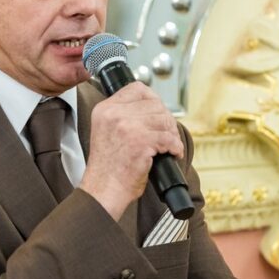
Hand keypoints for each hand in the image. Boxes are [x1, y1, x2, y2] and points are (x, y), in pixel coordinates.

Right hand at [79, 82, 183, 219]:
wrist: (103, 190)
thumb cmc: (107, 168)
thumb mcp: (106, 132)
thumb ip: (122, 116)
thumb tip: (152, 108)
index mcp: (104, 109)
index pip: (136, 89)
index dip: (153, 99)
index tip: (159, 112)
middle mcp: (114, 114)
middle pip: (154, 104)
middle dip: (166, 119)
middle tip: (168, 133)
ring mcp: (127, 126)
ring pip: (164, 120)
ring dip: (172, 133)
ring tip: (170, 144)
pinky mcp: (141, 142)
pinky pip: (168, 138)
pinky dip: (175, 147)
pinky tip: (172, 153)